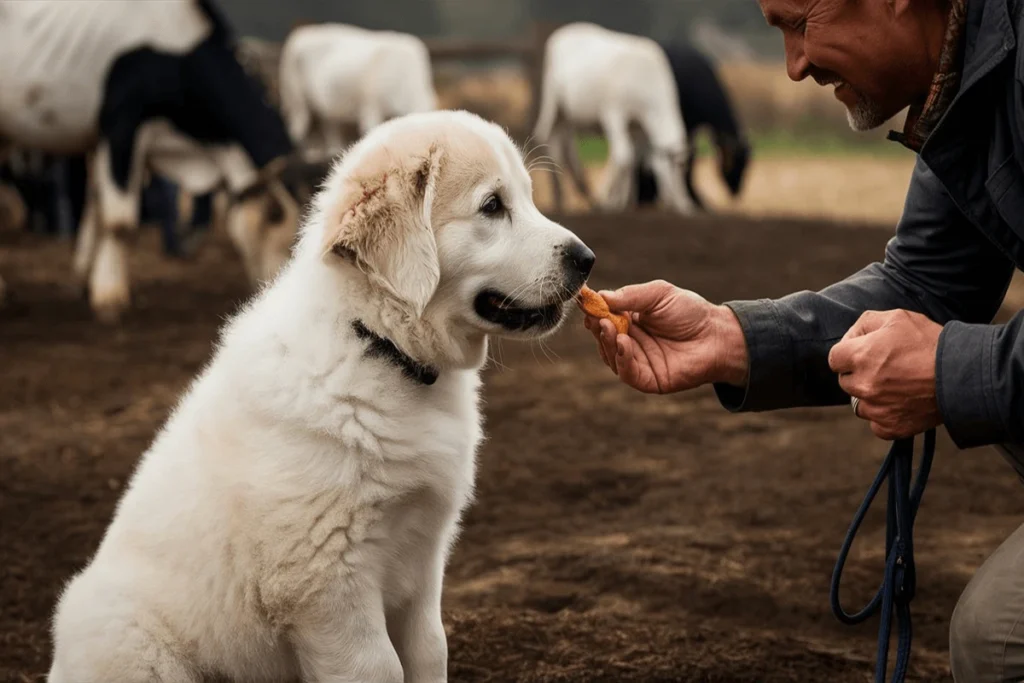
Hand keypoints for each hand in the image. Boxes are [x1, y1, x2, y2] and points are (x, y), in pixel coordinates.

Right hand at [582, 279, 748, 392]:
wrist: (717, 336)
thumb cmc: (690, 312)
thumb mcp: (658, 294)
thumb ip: (630, 296)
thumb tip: (601, 296)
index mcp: (630, 321)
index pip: (604, 317)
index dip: (593, 310)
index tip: (584, 301)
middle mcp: (630, 343)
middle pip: (603, 338)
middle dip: (597, 327)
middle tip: (595, 316)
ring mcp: (638, 362)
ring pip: (611, 357)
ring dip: (606, 342)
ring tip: (608, 326)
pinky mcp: (648, 380)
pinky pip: (627, 373)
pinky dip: (621, 359)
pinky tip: (623, 343)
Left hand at [828, 309, 942, 439]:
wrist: (963, 374)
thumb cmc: (930, 342)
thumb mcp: (897, 317)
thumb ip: (865, 323)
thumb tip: (851, 337)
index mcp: (860, 357)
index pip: (834, 358)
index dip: (849, 353)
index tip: (865, 352)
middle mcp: (863, 385)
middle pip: (845, 382)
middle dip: (859, 374)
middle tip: (886, 367)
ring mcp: (876, 409)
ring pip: (859, 404)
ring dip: (871, 396)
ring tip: (897, 385)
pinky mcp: (891, 427)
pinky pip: (876, 423)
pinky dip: (885, 415)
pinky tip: (902, 403)